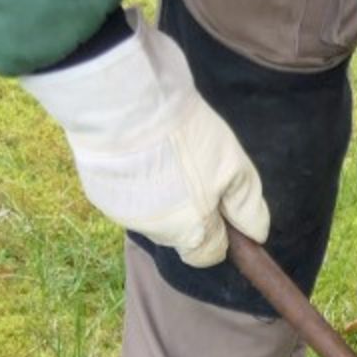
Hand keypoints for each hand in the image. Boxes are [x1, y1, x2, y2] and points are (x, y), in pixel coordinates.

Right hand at [20, 12, 266, 267]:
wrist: (125, 102)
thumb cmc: (186, 134)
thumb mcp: (233, 166)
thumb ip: (247, 206)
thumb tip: (256, 235)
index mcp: (190, 231)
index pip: (208, 255)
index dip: (218, 230)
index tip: (218, 200)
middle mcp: (156, 233)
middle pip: (181, 234)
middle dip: (189, 212)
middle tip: (191, 168)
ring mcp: (124, 215)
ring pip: (152, 217)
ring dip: (160, 198)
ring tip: (162, 157)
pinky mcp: (99, 195)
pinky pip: (125, 197)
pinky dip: (133, 182)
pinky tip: (136, 154)